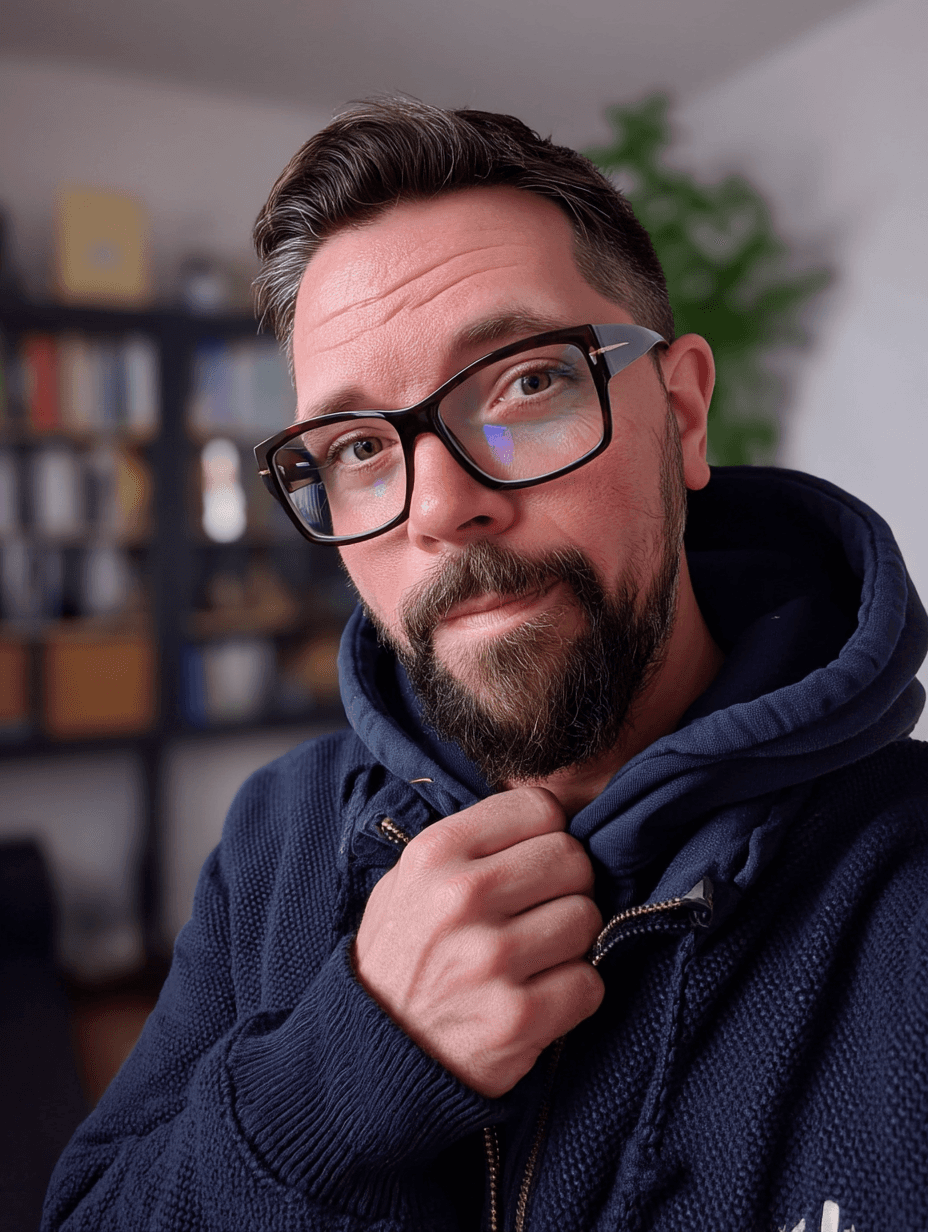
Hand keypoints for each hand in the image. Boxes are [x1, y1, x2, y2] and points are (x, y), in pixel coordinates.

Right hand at [353, 786, 603, 1097]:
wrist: (371, 1054)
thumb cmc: (402, 956)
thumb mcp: (407, 880)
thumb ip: (468, 843)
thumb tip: (548, 818)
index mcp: (435, 852)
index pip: (539, 808)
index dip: (546, 834)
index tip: (533, 860)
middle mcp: (462, 897)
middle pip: (572, 858)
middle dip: (566, 885)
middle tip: (540, 910)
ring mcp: (491, 959)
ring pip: (587, 918)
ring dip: (571, 941)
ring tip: (536, 955)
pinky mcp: (517, 1017)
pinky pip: (589, 982)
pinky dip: (574, 991)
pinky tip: (540, 995)